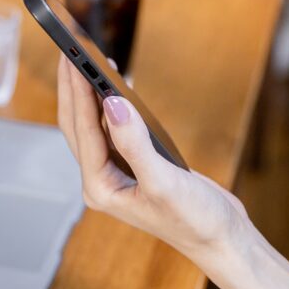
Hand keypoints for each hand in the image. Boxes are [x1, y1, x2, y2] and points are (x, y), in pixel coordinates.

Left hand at [55, 56, 250, 255]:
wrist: (221, 240)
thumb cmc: (195, 220)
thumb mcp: (165, 182)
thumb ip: (136, 144)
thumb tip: (112, 104)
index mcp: (100, 187)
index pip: (83, 130)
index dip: (77, 91)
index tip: (73, 58)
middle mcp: (100, 181)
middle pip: (76, 125)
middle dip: (71, 87)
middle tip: (67, 49)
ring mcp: (114, 174)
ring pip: (90, 126)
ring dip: (87, 94)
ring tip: (84, 59)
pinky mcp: (130, 167)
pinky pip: (110, 130)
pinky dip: (109, 106)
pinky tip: (113, 87)